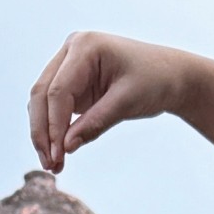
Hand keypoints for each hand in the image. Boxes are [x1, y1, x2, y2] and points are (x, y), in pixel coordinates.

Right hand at [28, 33, 189, 171]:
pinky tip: (59, 154)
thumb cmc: (154, 81)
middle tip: (50, 165)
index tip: (57, 156)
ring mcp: (69, 65)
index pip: (58, 90)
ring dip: (44, 133)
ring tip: (53, 165)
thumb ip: (96, 123)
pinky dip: (54, 130)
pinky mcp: (73, 82)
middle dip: (43, 132)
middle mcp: (71, 51)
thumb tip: (66, 147)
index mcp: (84, 47)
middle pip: (42, 94)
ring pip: (43, 101)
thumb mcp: (127, 102)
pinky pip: (54, 107)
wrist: (170, 75)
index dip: (54, 125)